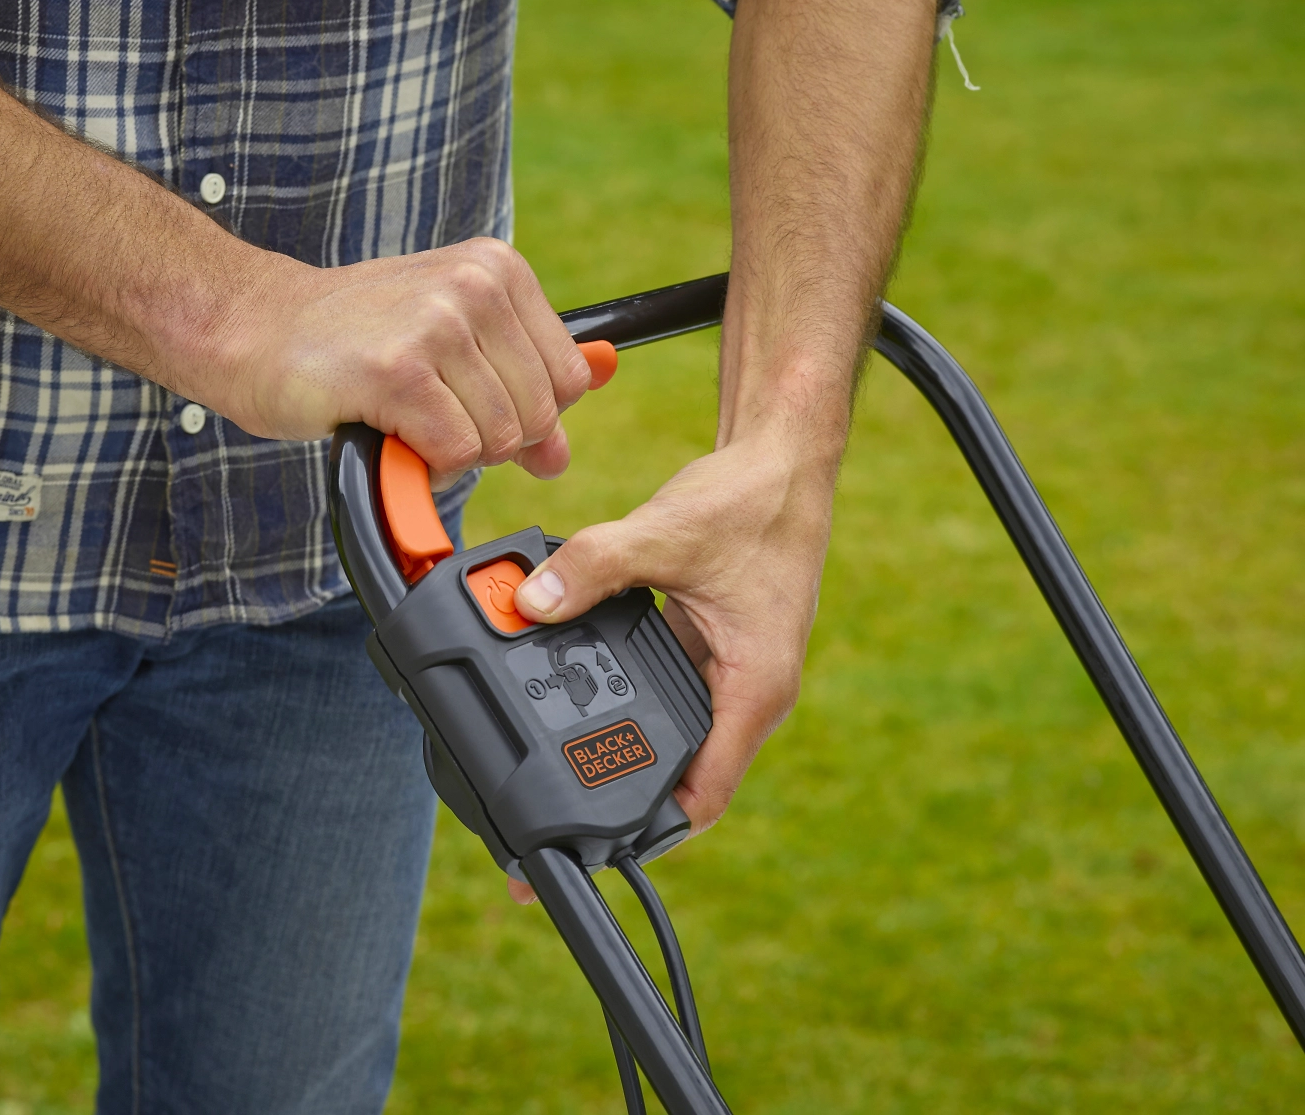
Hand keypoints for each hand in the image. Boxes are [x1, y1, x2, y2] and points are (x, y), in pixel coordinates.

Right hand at [192, 238, 591, 488]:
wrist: (250, 327)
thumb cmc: (350, 341)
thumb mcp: (449, 346)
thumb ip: (516, 391)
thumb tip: (560, 454)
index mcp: (498, 269)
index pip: (570, 377)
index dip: (529, 415)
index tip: (473, 404)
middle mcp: (476, 286)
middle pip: (540, 415)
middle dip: (490, 439)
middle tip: (429, 413)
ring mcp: (439, 325)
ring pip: (501, 440)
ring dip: (452, 452)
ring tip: (403, 416)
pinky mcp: (401, 371)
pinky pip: (457, 454)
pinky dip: (424, 464)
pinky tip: (388, 431)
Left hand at [501, 417, 841, 903]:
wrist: (782, 460)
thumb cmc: (751, 502)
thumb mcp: (666, 534)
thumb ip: (593, 568)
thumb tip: (529, 602)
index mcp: (754, 688)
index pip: (705, 796)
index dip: (650, 833)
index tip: (592, 851)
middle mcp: (745, 694)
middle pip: (683, 779)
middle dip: (620, 804)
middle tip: (550, 828)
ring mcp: (726, 675)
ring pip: (670, 740)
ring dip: (621, 757)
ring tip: (552, 782)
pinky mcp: (707, 651)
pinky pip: (662, 698)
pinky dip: (621, 707)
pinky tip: (572, 708)